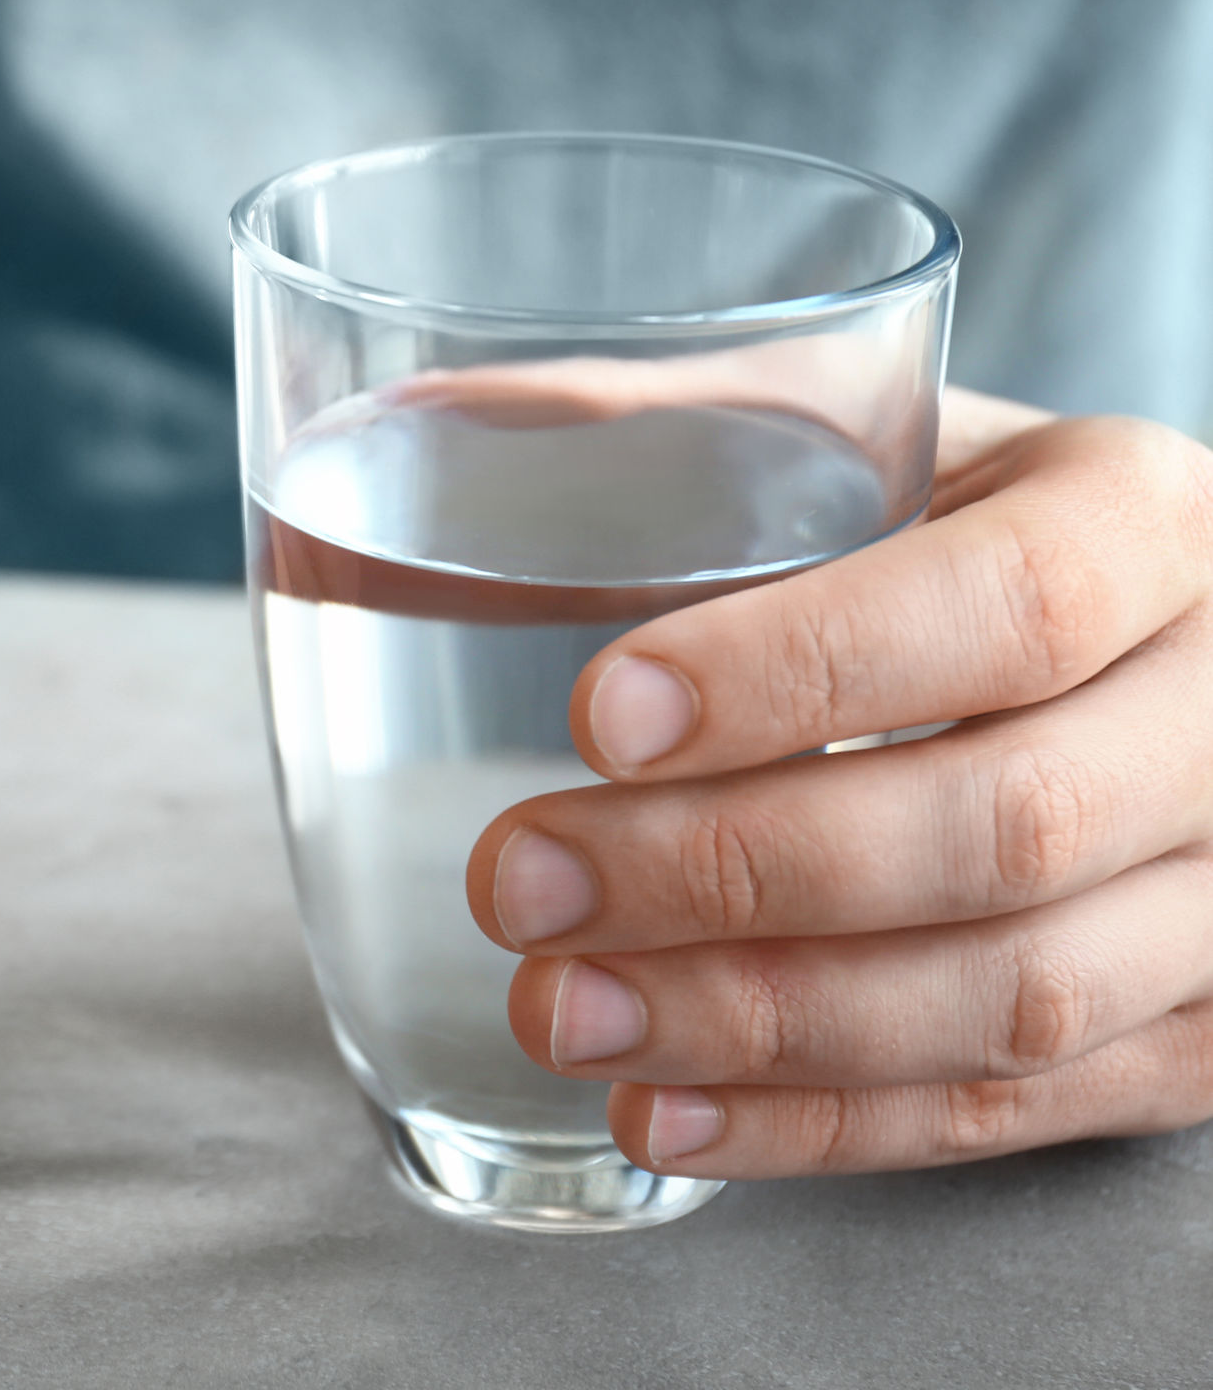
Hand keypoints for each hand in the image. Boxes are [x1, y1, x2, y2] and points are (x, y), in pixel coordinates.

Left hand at [466, 388, 1212, 1173]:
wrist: (1150, 648)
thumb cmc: (951, 528)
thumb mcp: (856, 439)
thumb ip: (659, 429)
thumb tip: (415, 420)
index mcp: (1146, 521)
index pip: (1007, 606)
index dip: (801, 674)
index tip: (601, 714)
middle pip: (1006, 827)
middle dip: (731, 873)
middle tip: (521, 881)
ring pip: (1015, 998)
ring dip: (759, 1024)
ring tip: (558, 1011)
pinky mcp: (1203, 1039)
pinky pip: (1019, 1114)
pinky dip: (823, 1129)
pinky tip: (660, 1117)